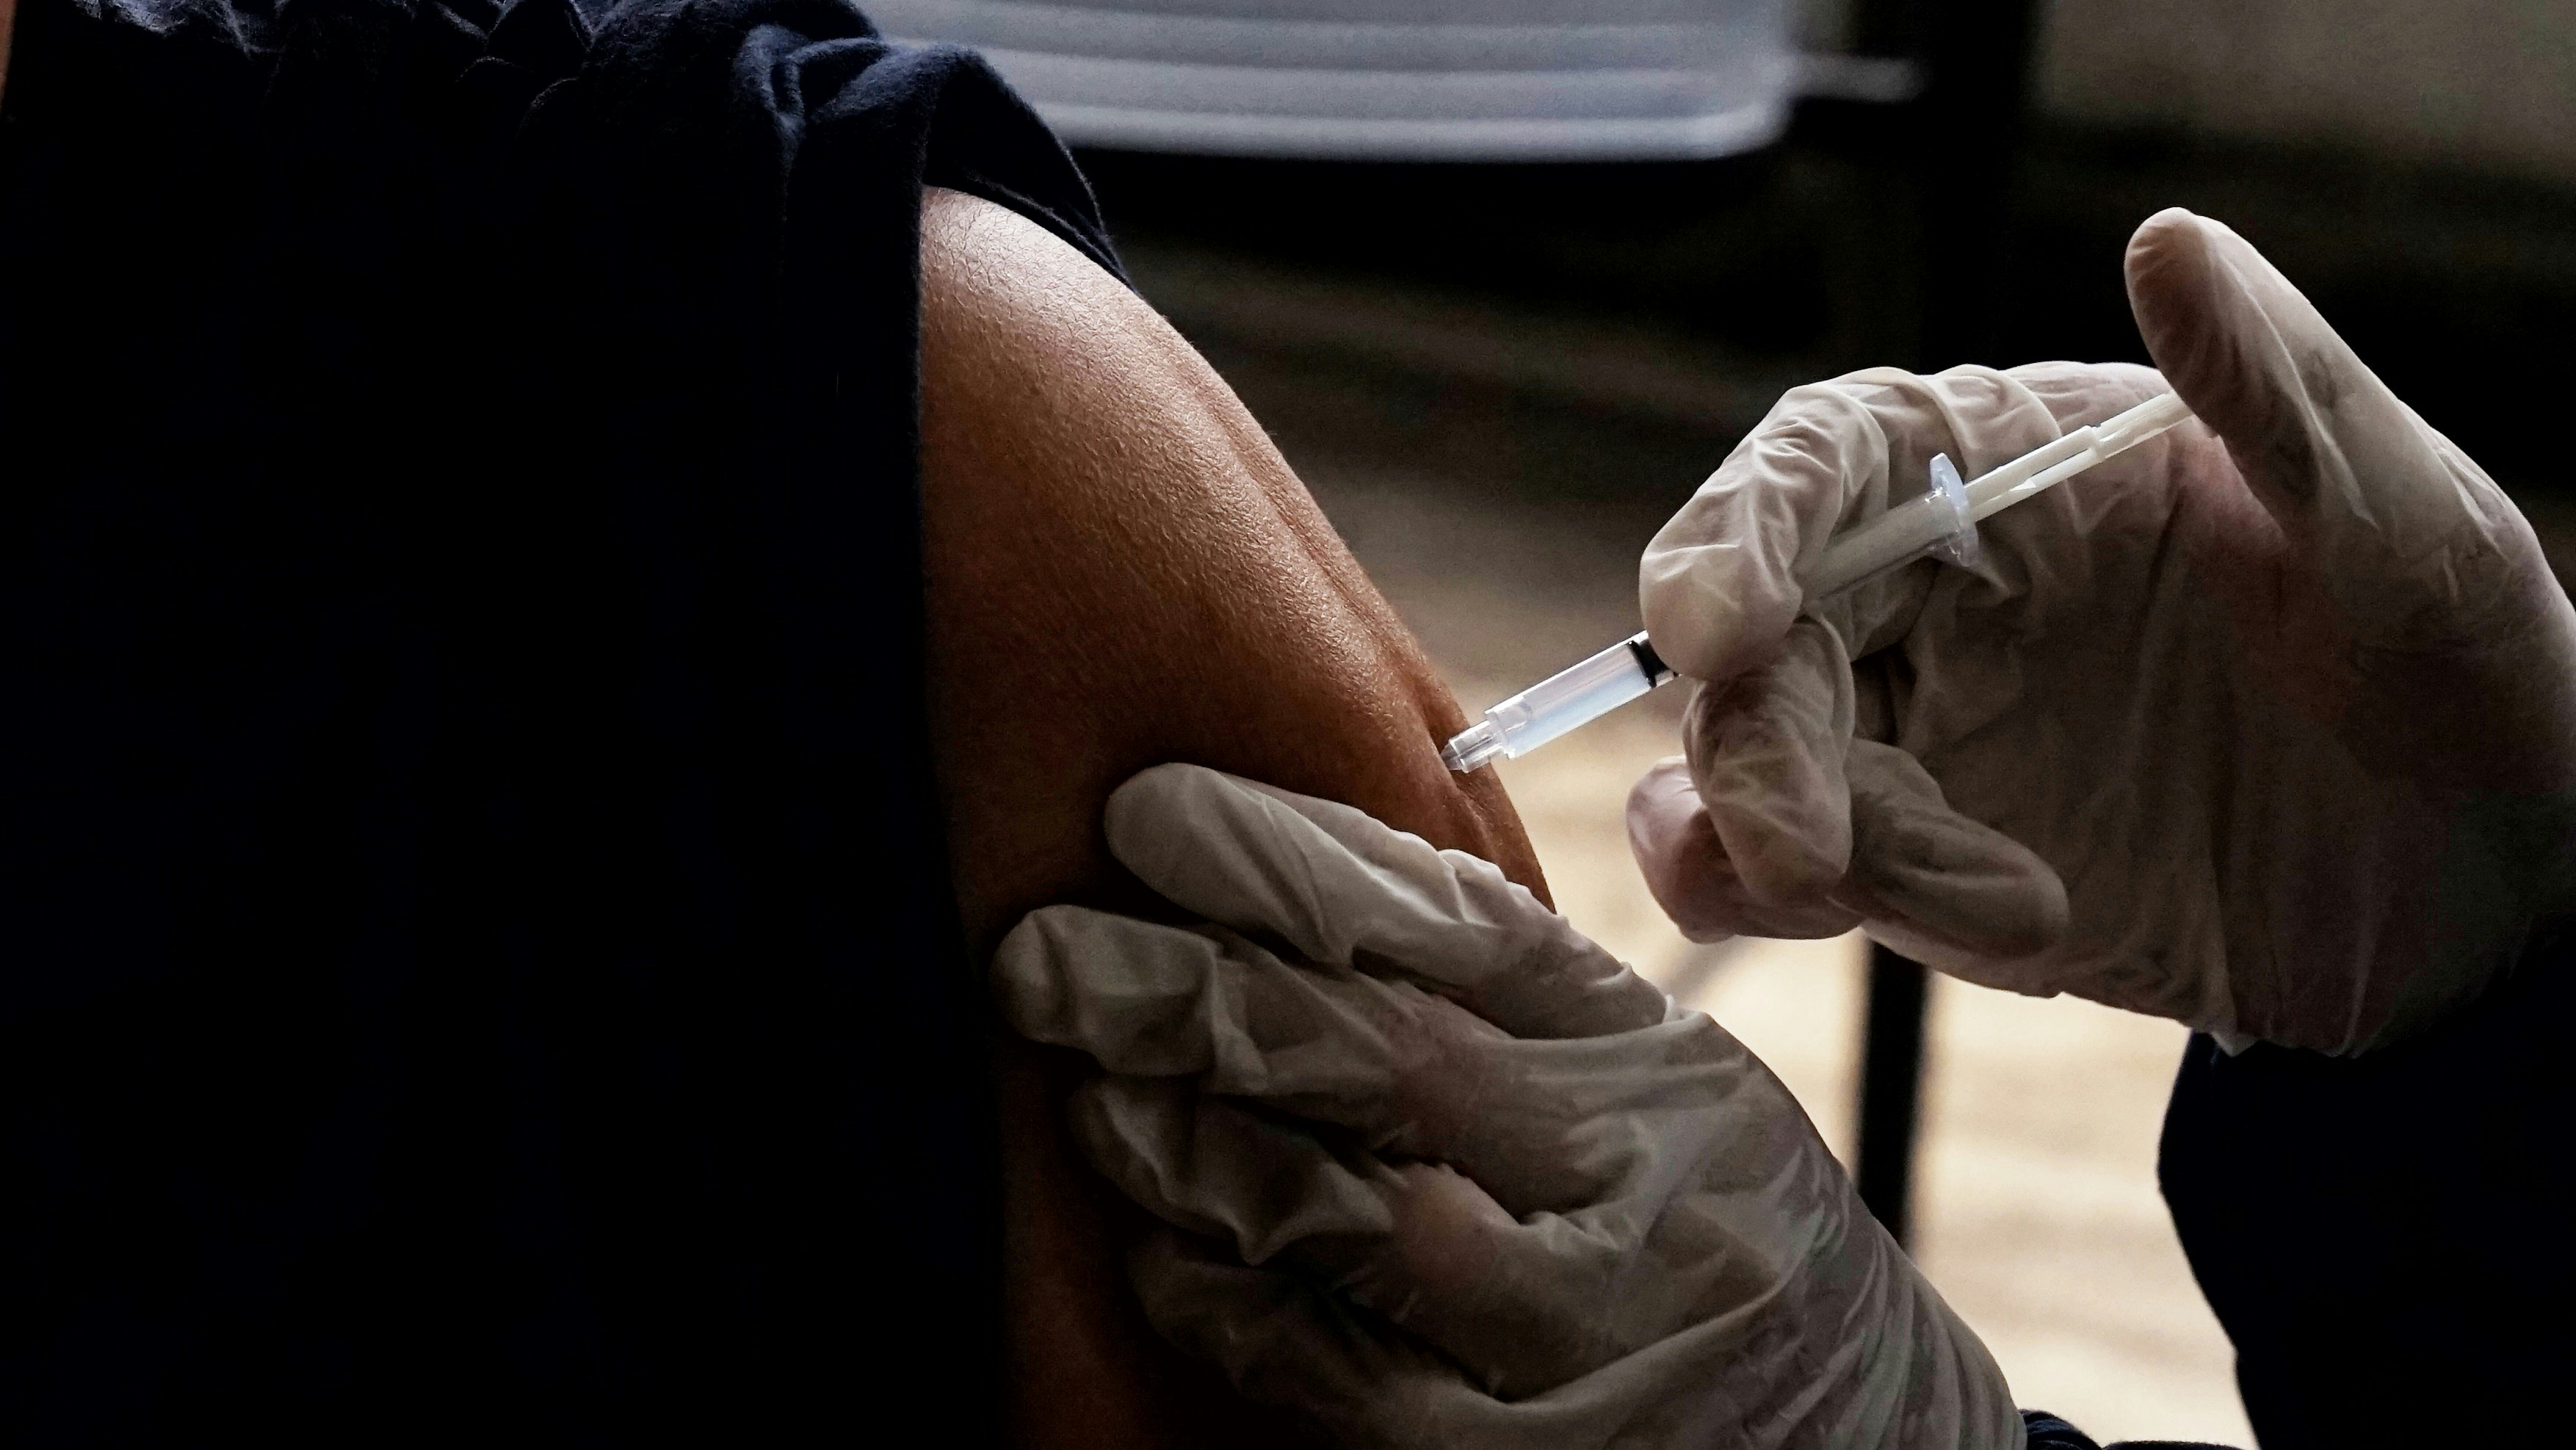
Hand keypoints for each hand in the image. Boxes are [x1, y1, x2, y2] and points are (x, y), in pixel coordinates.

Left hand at [995, 764, 2017, 1449]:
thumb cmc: (1721, 1239)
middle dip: (1192, 991)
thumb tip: (1305, 887)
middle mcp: (1635, 1180)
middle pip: (1385, 1053)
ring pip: (1352, 1213)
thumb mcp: (1671, 1094)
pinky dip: (1232, 1304)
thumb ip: (1525, 1007)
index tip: (1148, 809)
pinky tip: (1159, 1252)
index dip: (1291, 856)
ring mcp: (1588, 1332)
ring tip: (1085, 1090)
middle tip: (1041, 951)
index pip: (1463, 925)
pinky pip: (1343, 1373)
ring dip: (1190, 1144)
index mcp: (1661, 1061)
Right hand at [1629, 208, 2575, 1054]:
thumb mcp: (2406, 527)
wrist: (2493, 896)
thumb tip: (2169, 241)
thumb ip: (2275, 391)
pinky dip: (1812, 907)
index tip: (1722, 625)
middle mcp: (1939, 593)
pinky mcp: (1916, 862)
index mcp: (2022, 473)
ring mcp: (1919, 732)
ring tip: (2001, 915)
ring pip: (1745, 767)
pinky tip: (1997, 924)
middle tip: (1812, 859)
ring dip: (1792, 850)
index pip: (1829, 464)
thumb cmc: (2466, 672)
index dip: (1745, 527)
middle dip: (1753, 745)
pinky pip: (1790, 877)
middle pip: (1754, 637)